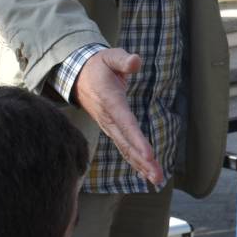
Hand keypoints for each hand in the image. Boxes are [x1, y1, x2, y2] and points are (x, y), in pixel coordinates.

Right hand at [71, 49, 162, 185]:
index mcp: (111, 101)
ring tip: (157, 180)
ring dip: (141, 165)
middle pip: (127, 143)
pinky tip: (146, 173)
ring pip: (125, 149)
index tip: (148, 155)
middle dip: (142, 161)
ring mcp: (109, 126)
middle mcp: (109, 118)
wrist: (78, 76)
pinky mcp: (111, 129)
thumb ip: (123, 59)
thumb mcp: (110, 56)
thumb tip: (135, 62)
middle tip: (157, 176)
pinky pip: (124, 147)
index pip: (126, 123)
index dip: (137, 140)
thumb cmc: (99, 65)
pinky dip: (135, 161)